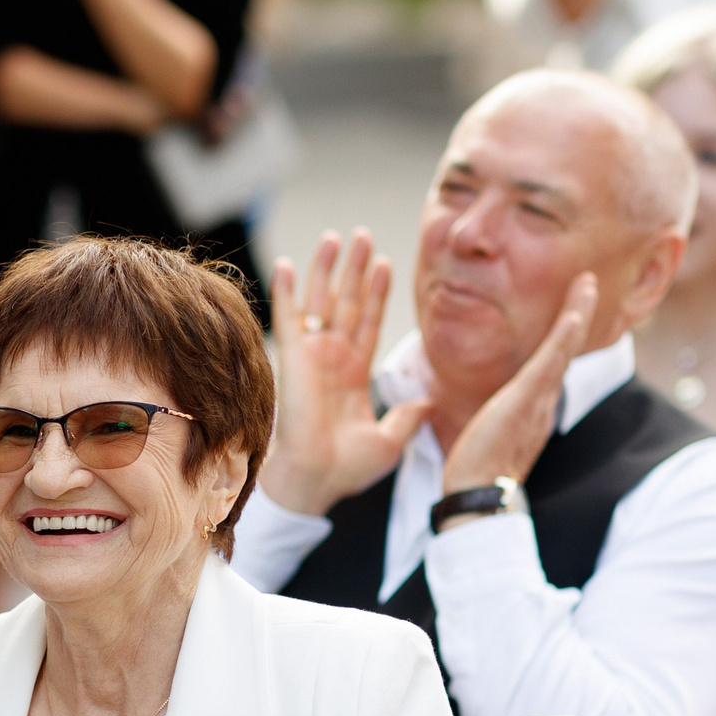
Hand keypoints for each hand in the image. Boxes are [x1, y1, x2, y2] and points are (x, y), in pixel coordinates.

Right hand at [261, 230, 431, 515]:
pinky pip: (288, 317)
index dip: (377, 293)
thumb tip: (430, 401)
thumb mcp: (391, 440)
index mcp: (355, 374)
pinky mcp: (293, 357)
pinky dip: (285, 291)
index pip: (369, 322)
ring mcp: (312, 355)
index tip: (385, 263)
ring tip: (335, 237)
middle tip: (362, 236)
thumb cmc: (348, 468)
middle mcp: (334, 358)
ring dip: (326, 269)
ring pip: (321, 301)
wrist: (317, 478)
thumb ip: (409, 416)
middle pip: (348, 302)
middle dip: (355, 269)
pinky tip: (285, 264)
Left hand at [437, 271, 595, 495]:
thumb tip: (486, 418)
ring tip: (586, 284)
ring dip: (576, 315)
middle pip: (565, 352)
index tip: (570, 314)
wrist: (478, 497)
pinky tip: (573, 316)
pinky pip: (548, 364)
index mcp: (533, 409)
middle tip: (588, 283)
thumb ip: (493, 422)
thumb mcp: (488, 437)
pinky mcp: (526, 402)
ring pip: (562, 352)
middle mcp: (543, 403)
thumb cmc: (476, 474)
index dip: (563, 338)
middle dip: (578, 316)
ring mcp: (538, 402)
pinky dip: (562, 339)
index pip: (552, 365)